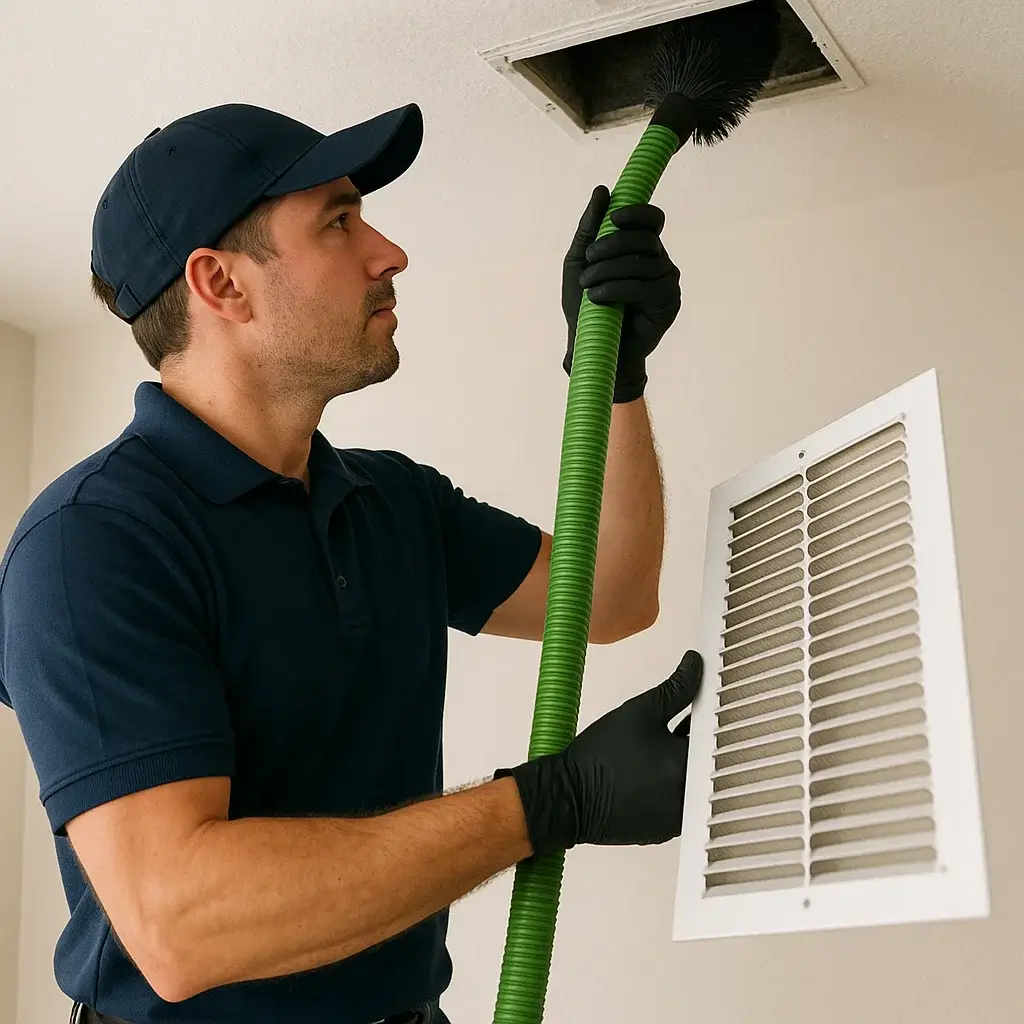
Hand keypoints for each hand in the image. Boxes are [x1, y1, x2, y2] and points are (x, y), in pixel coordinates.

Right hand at [496, 650, 702, 857]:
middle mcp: (690, 797)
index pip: (718, 735)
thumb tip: (695, 667)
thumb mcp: (641, 710)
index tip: (702, 706)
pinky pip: (678, 802)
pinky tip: (649, 771)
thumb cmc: (601, 756)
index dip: (712, 715)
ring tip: (660, 747)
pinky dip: (670, 786)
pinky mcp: (663, 830)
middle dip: (697, 739)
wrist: (569, 796)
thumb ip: (677, 687)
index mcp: (689, 767)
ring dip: (683, 764)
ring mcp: (677, 818)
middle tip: (680, 723)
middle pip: (708, 761)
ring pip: (693, 783)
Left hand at [561, 185, 681, 403]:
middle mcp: (658, 261)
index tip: (613, 219)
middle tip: (590, 260)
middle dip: (612, 244)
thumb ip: (589, 228)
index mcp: (640, 248)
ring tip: (589, 287)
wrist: (592, 348)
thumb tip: (602, 190)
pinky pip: (646, 286)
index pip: (651, 220)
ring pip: (643, 261)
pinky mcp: (668, 303)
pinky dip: (618, 289)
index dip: (636, 213)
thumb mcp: (579, 263)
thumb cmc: (585, 307)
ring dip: (609, 270)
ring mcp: (666, 282)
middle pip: (645, 238)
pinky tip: (600, 299)